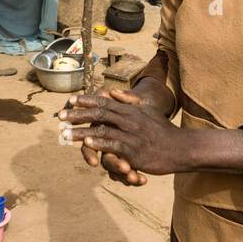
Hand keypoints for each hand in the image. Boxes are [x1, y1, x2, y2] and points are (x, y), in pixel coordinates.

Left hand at [61, 89, 188, 176]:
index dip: (86, 100)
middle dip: (78, 114)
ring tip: (65, 134)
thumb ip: (129, 100)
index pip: (104, 102)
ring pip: (102, 130)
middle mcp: (129, 119)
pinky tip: (87, 142)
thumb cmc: (163, 131)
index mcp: (130, 110)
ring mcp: (131, 134)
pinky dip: (100, 143)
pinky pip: (114, 145)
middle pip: (99, 113)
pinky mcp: (134, 150)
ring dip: (81, 132)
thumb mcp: (147, 111)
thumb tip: (112, 91)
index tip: (70, 100)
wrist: (181, 148)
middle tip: (61, 116)